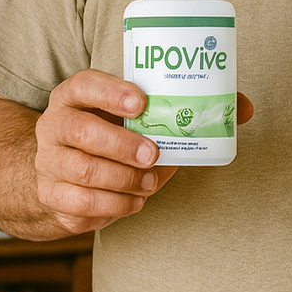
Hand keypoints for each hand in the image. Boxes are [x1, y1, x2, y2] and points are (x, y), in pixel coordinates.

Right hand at [34, 69, 254, 234]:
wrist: (64, 174)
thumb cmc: (111, 136)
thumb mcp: (135, 119)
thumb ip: (183, 110)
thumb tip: (242, 107)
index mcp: (74, 97)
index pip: (85, 85)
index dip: (111, 93)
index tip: (141, 102)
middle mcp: (55, 126)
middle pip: (82, 134)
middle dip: (122, 147)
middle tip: (152, 155)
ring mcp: (49, 163)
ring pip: (84, 174)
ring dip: (123, 181)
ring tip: (148, 184)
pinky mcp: (52, 196)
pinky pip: (82, 206)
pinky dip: (114, 206)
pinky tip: (133, 201)